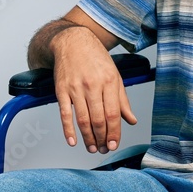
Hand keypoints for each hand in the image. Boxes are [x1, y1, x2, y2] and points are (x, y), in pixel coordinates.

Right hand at [50, 26, 136, 153]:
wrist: (72, 41)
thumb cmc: (95, 58)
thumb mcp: (115, 75)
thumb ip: (122, 100)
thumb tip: (131, 120)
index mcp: (110, 81)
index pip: (113, 113)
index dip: (114, 132)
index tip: (113, 145)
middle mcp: (93, 85)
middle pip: (98, 119)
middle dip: (101, 138)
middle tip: (103, 150)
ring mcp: (76, 88)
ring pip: (82, 119)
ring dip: (88, 137)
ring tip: (92, 148)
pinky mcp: (61, 90)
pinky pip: (65, 113)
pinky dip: (68, 129)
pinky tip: (72, 141)